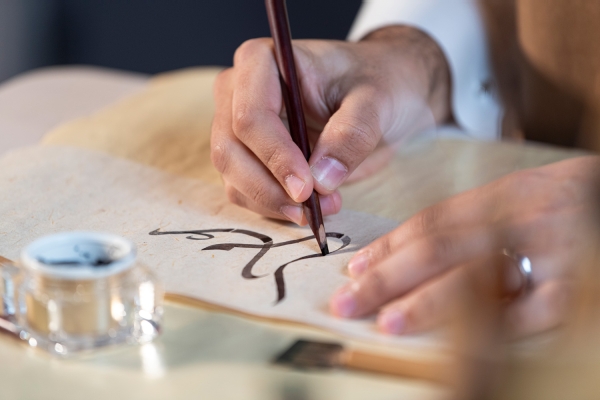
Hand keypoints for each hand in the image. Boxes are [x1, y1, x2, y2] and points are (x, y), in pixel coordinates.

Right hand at [211, 26, 450, 224]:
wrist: (383, 95)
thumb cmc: (377, 82)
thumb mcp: (376, 101)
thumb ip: (351, 134)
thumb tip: (320, 179)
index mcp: (262, 62)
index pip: (250, 116)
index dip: (275, 157)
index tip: (307, 188)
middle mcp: (238, 92)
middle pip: (229, 150)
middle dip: (269, 188)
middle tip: (312, 207)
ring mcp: (237, 126)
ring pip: (233, 176)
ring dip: (274, 202)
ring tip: (323, 206)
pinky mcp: (248, 156)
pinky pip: (245, 192)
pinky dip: (274, 208)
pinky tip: (310, 207)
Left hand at [330, 156, 599, 336]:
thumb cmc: (569, 204)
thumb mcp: (521, 198)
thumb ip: (472, 221)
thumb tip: (409, 254)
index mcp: (503, 194)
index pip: (431, 222)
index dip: (388, 247)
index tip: (357, 270)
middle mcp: (520, 217)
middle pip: (439, 248)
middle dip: (388, 277)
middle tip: (350, 300)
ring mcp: (548, 250)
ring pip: (475, 278)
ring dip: (426, 303)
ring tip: (388, 322)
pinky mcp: (575, 285)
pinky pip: (530, 311)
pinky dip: (492, 327)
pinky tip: (459, 344)